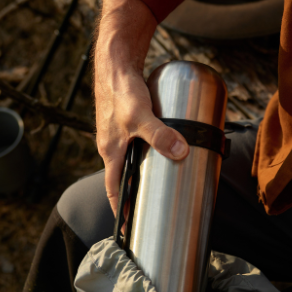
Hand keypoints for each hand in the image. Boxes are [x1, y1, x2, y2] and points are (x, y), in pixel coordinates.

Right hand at [94, 0, 188, 215]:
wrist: (115, 61)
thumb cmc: (121, 89)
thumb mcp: (141, 115)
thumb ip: (160, 134)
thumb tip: (181, 153)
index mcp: (110, 152)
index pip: (113, 190)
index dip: (121, 211)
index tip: (128, 229)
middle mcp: (112, 146)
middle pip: (123, 177)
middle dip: (135, 195)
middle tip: (152, 211)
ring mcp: (119, 133)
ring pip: (131, 160)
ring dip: (144, 173)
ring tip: (162, 183)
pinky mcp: (128, 121)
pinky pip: (138, 143)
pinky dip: (149, 151)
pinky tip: (165, 149)